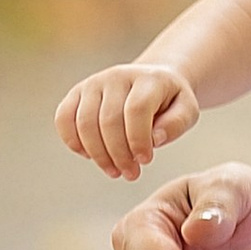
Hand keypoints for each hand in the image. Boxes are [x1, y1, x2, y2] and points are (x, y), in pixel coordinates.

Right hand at [57, 58, 199, 181]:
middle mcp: (117, 75)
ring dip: (98, 154)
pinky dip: (72, 142)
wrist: (150, 82)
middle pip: (109, 120)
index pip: (137, 109)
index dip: (139, 139)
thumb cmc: (170, 102)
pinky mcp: (76, 93)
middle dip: (119, 154)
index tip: (145, 160)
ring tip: (114, 171)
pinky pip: (63, 118)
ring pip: (84, 122)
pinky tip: (90, 155)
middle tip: (131, 173)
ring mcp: (93, 83)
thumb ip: (176, 124)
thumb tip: (154, 139)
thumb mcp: (187, 110)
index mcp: (148, 78)